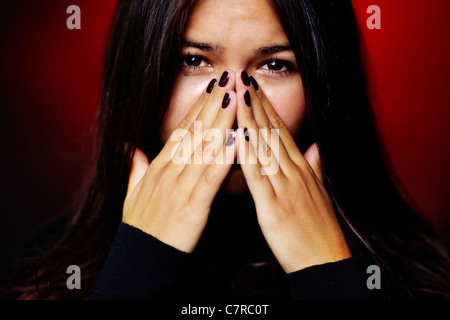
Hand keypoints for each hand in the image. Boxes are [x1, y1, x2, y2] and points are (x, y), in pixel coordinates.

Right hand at [123, 72, 237, 252]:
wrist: (142, 257)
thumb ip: (133, 167)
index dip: (199, 107)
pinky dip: (223, 159)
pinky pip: (210, 178)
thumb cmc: (141, 226)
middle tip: (230, 79)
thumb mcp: (132, 192)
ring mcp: (181, 186)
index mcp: (160, 166)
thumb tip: (129, 146)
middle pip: (195, 131)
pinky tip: (236, 141)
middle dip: (214, 103)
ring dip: (221, 122)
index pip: (182, 130)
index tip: (213, 87)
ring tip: (236, 98)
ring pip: (204, 148)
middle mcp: (170, 170)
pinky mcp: (193, 205)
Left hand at [235, 71, 350, 272]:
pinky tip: (239, 137)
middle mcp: (293, 172)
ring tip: (237, 95)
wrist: (323, 261)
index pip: (280, 131)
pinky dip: (249, 156)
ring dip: (250, 120)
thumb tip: (316, 148)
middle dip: (255, 104)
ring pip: (264, 148)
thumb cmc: (318, 229)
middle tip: (241, 78)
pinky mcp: (274, 207)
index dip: (266, 107)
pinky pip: (259, 177)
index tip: (253, 87)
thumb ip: (315, 168)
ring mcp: (284, 187)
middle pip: (272, 132)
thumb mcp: (319, 193)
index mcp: (300, 169)